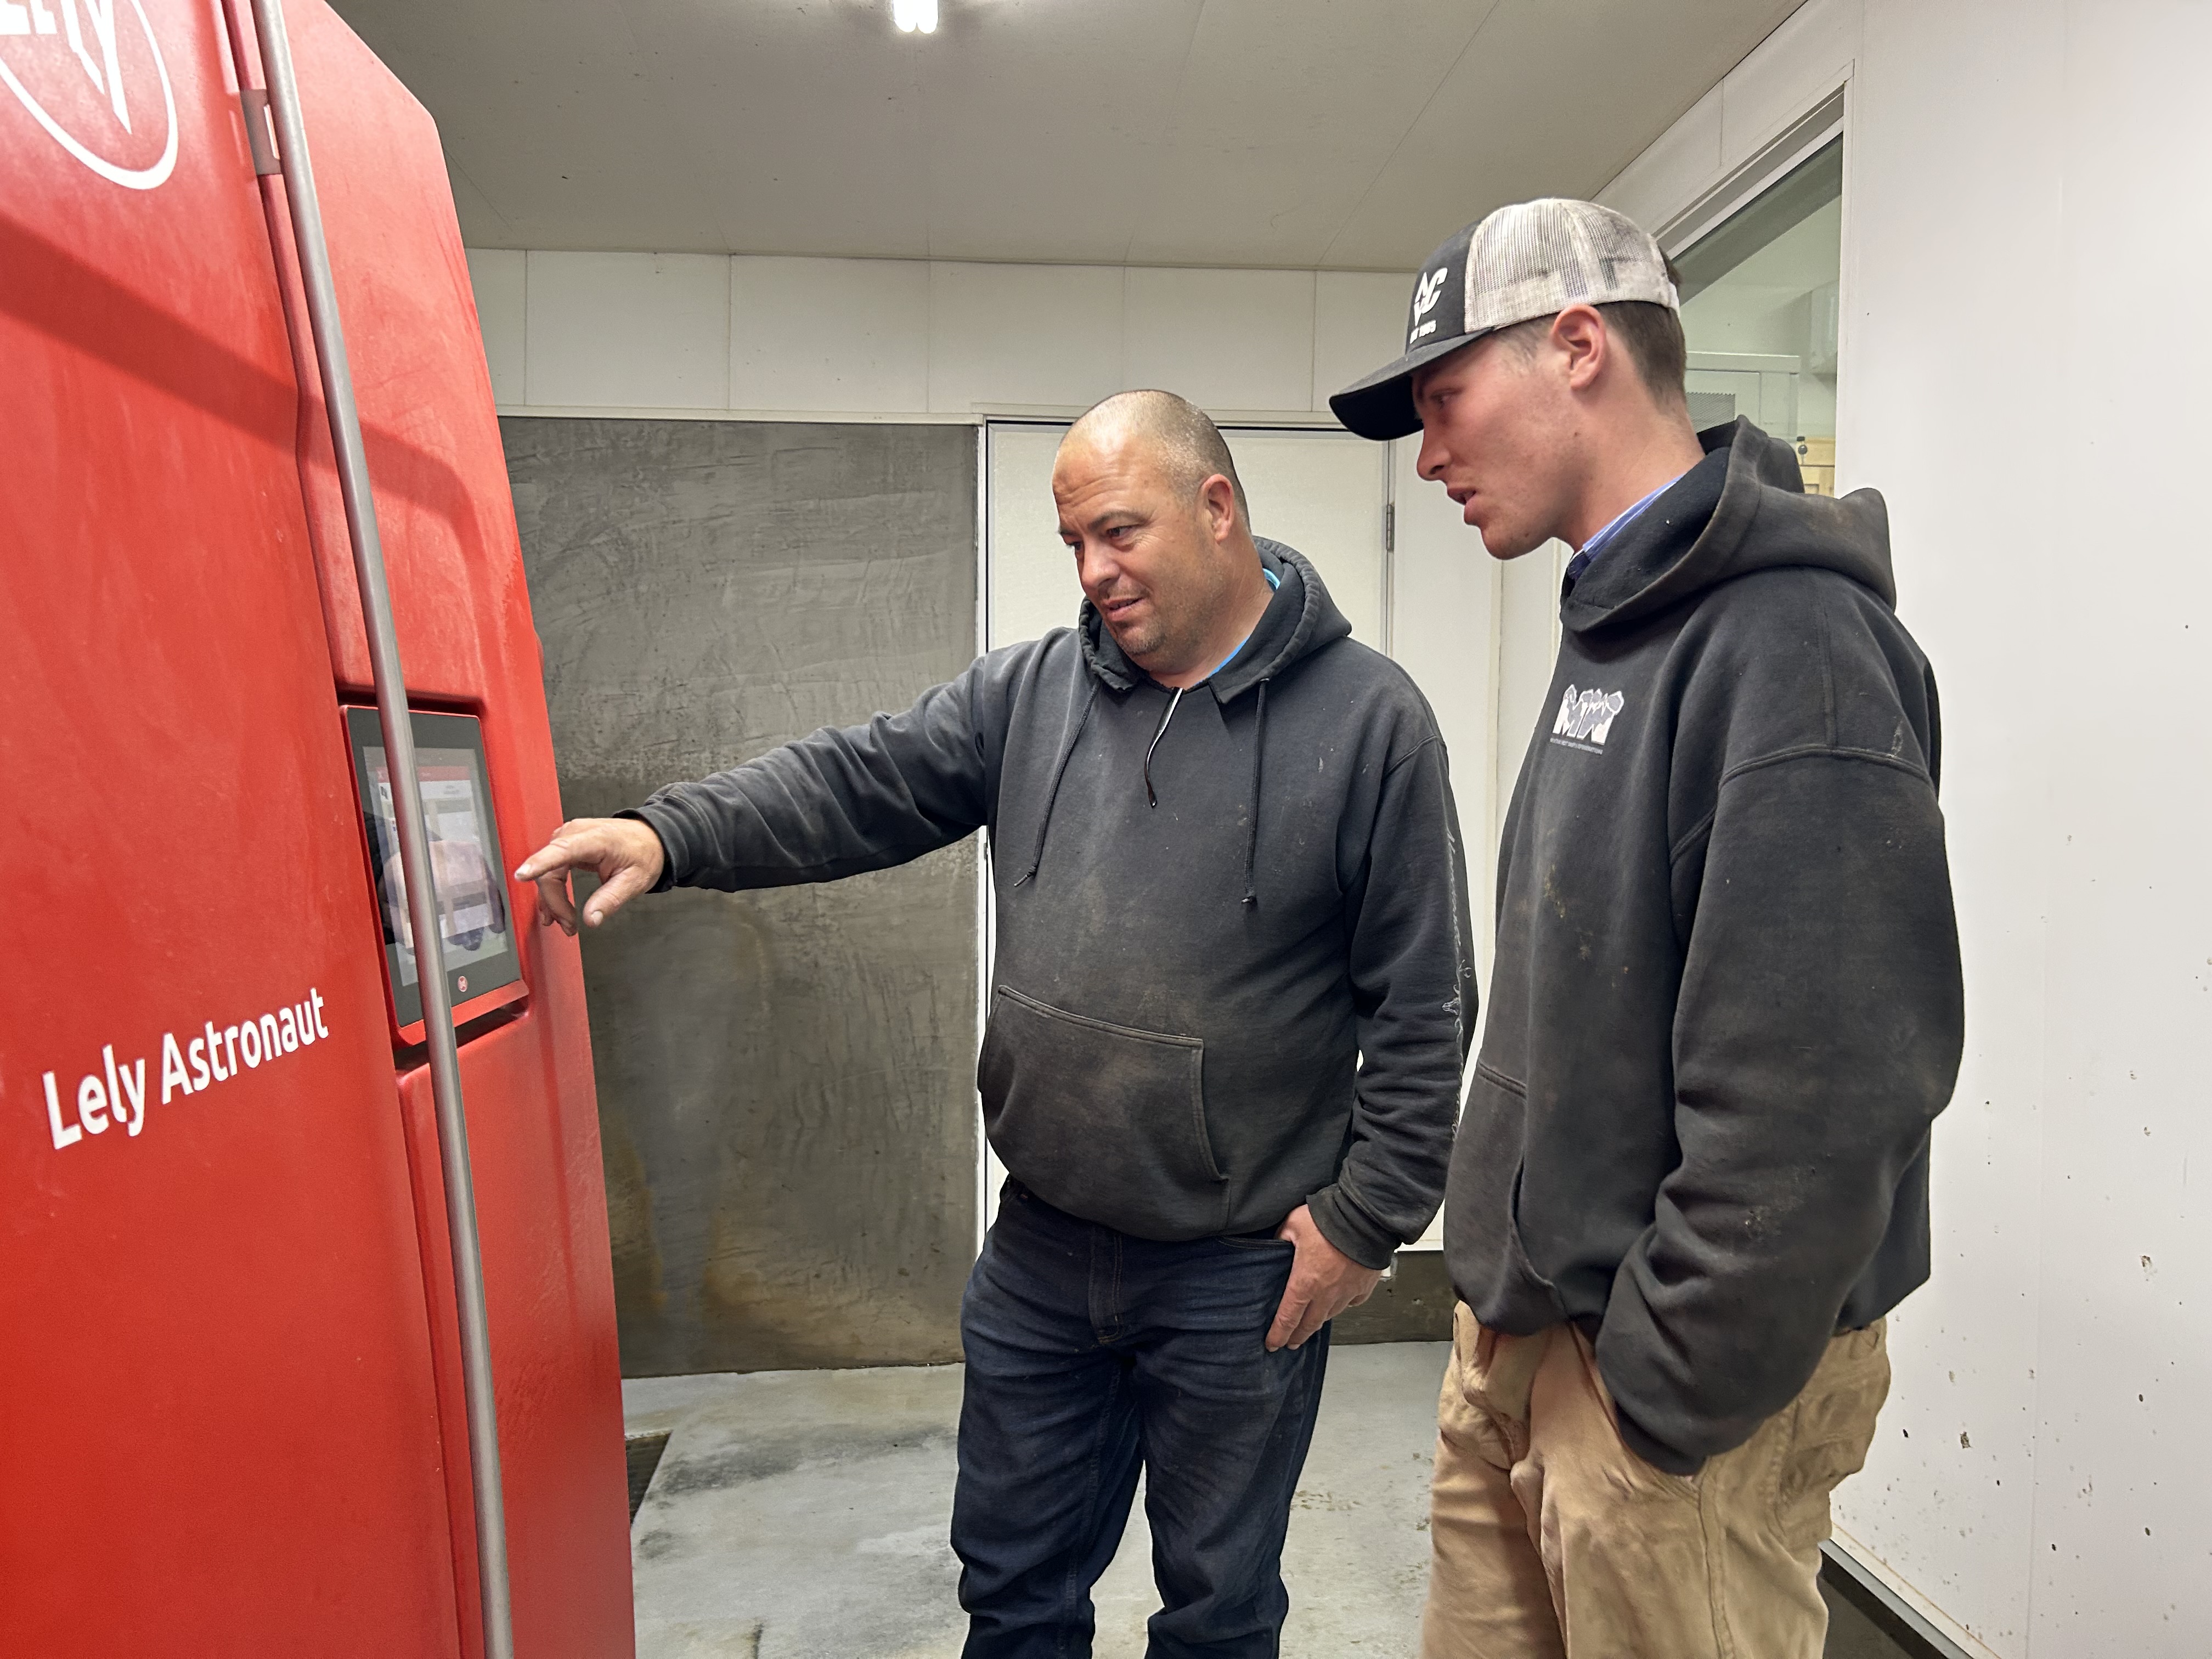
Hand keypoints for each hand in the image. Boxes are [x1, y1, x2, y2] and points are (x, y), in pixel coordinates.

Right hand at [514, 817, 665, 934]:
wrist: (650, 838)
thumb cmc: (643, 853)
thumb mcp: (635, 881)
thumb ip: (611, 899)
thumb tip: (591, 919)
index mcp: (596, 839)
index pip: (562, 851)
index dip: (539, 864)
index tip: (522, 874)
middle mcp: (576, 834)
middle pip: (550, 871)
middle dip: (554, 902)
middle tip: (568, 926)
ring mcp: (569, 838)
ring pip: (548, 873)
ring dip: (552, 900)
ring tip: (565, 923)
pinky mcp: (566, 845)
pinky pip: (551, 869)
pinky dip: (553, 891)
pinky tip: (557, 909)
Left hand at [1265, 1204, 1383, 1350]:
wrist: (1365, 1217)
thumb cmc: (1330, 1219)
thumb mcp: (1293, 1223)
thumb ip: (1282, 1238)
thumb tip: (1277, 1245)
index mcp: (1305, 1281)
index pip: (1287, 1317)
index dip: (1278, 1334)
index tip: (1273, 1344)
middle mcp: (1326, 1293)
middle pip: (1309, 1324)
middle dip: (1297, 1336)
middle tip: (1290, 1342)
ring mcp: (1347, 1292)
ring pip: (1329, 1315)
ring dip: (1318, 1321)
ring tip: (1311, 1324)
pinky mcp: (1363, 1287)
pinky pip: (1351, 1302)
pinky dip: (1342, 1305)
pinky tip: (1338, 1301)